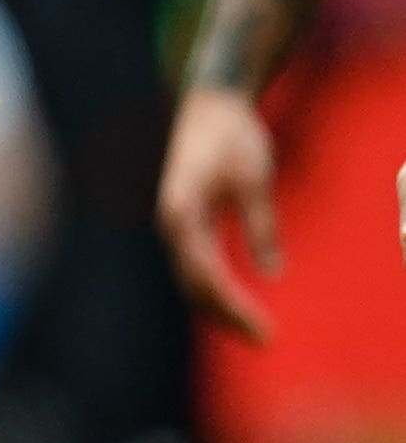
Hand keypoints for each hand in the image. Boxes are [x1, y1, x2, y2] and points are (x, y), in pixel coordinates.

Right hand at [159, 82, 286, 343]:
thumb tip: (271, 273)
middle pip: (192, 284)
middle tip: (263, 338)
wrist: (209, 104)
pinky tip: (232, 297)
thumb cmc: (232, 137)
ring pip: (189, 276)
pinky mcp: (182, 218)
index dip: (235, 307)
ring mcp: (172, 222)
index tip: (264, 330)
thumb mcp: (255, 182)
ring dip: (217, 304)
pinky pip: (193, 262)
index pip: (206, 277)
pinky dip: (212, 283)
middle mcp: (169, 224)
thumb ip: (262, 228)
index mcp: (182, 216)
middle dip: (226, 314)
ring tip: (250, 325)